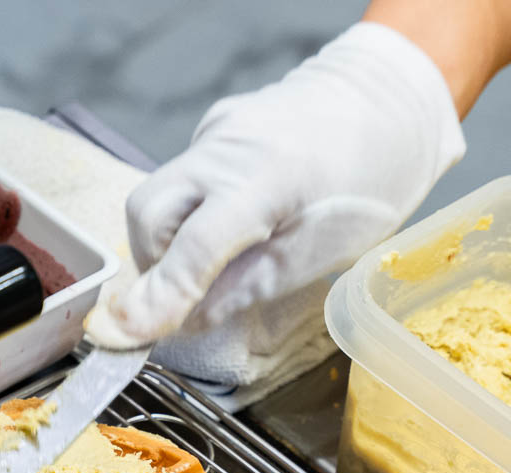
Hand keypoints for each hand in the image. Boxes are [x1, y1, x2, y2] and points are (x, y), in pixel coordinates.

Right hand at [84, 21, 464, 349]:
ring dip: (167, 241)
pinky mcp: (213, 125)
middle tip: (187, 294)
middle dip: (154, 265)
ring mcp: (215, 130)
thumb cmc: (369, 183)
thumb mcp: (320, 253)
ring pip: (157, 196)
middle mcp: (228, 146)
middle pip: (148, 213)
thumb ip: (245, 287)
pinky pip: (182, 178)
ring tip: (215, 256)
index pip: (193, 247)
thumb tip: (185, 322)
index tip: (122, 335)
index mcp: (266, 180)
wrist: (389, 99)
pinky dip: (190, 211)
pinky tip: (233, 213)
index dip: (158, 297)